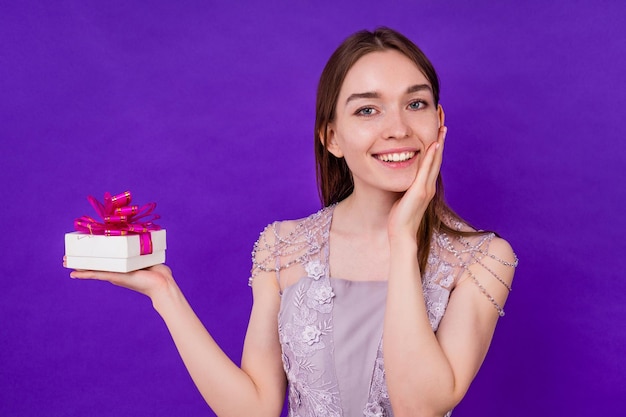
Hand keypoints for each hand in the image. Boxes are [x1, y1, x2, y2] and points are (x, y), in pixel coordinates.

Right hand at [64, 256, 173, 299]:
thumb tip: (145, 241)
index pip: (105, 260)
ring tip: (66, 263)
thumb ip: (142, 251)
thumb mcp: (146, 257)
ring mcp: (115, 274)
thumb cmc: (158, 272)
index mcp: (122, 266)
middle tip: (67, 258)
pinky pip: (97, 274)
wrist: (161, 282)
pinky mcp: (116, 277)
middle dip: (82, 261)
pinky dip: (85, 273)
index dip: (94, 256)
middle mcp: (116, 270)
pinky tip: (74, 273)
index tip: (83, 251)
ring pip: (93, 269)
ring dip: (79, 266)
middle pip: (95, 265)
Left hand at [388, 125, 446, 240]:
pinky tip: (433, 144)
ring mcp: (426, 188)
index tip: (437, 126)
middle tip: (443, 118)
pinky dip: (431, 156)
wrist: (401, 235)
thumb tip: (398, 174)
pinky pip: (426, 170)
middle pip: (437, 156)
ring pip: (435, 161)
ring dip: (439, 142)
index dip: (436, 142)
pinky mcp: (419, 191)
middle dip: (440, 136)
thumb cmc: (399, 218)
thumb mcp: (402, 197)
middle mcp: (429, 185)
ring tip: (442, 125)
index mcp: (425, 185)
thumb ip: (405, 186)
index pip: (432, 160)